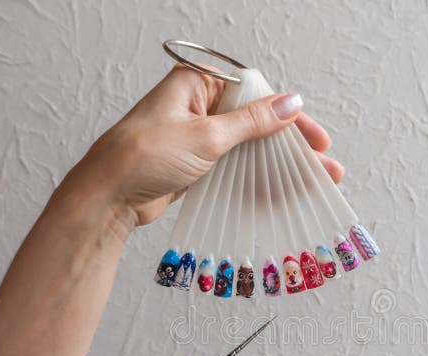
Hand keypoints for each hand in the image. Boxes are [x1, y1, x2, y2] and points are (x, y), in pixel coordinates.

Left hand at [62, 65, 343, 227]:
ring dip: (278, 166)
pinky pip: (235, 169)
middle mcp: (198, 107)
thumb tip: (289, 102)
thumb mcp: (206, 135)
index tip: (314, 137)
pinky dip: (257, 179)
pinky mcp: (195, 165)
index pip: (255, 94)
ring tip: (310, 183)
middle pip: (256, 122)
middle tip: (321, 164)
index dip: (289, 115)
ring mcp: (197, 138)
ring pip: (248, 148)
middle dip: (289, 146)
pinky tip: (281, 192)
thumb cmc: (143, 156)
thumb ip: (252, 122)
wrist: (107, 198)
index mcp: (197, 84)